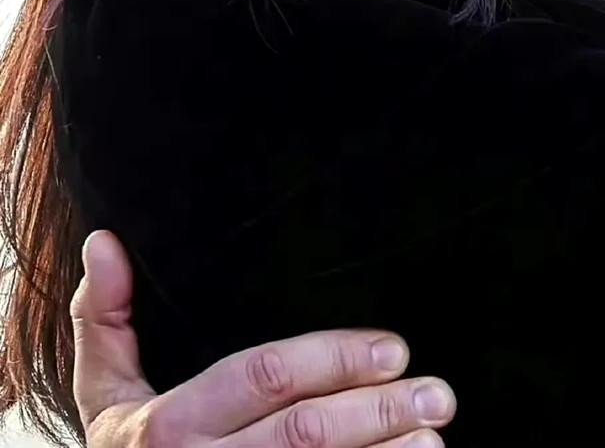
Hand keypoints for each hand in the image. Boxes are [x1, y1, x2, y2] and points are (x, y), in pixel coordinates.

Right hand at [70, 229, 456, 445]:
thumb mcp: (102, 391)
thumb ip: (103, 317)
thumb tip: (103, 241)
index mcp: (170, 425)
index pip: (263, 377)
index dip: (332, 358)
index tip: (392, 346)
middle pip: (305, 434)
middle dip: (378, 410)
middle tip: (436, 391)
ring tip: (434, 433)